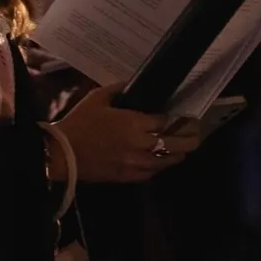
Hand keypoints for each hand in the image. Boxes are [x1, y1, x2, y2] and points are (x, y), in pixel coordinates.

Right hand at [48, 83, 199, 182]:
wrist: (63, 153)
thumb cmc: (79, 123)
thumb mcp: (98, 98)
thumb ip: (119, 89)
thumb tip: (133, 83)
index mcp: (134, 122)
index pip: (165, 121)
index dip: (175, 118)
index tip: (181, 115)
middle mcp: (140, 144)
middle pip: (175, 143)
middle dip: (190, 138)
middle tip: (196, 133)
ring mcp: (136, 163)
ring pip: (167, 161)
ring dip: (178, 154)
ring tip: (184, 149)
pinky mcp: (128, 176)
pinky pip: (152, 173)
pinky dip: (160, 167)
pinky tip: (162, 162)